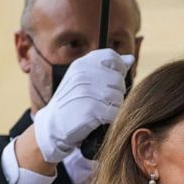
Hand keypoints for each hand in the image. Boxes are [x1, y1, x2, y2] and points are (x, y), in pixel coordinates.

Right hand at [33, 48, 134, 163]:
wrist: (54, 125)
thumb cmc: (73, 101)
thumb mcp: (85, 79)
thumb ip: (108, 68)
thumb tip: (130, 59)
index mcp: (82, 64)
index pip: (111, 57)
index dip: (119, 69)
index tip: (112, 81)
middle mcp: (83, 74)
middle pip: (119, 80)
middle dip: (116, 93)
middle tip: (102, 101)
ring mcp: (86, 91)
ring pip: (119, 97)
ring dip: (113, 107)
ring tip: (99, 111)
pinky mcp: (91, 110)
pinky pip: (114, 112)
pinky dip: (110, 119)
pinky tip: (99, 120)